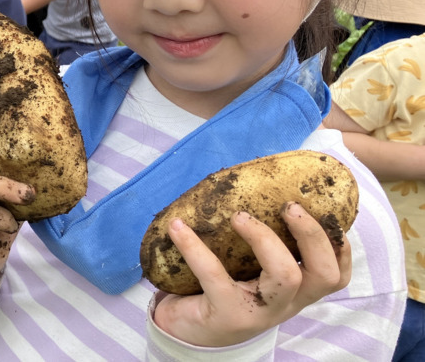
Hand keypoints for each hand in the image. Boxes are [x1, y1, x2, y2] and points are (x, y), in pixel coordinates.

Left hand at [153, 202, 351, 346]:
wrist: (189, 333)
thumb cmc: (221, 291)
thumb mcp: (248, 272)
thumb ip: (258, 244)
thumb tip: (247, 183)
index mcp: (296, 291)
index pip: (335, 275)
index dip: (338, 246)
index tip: (324, 211)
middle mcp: (286, 304)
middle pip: (323, 274)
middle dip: (312, 236)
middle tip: (289, 206)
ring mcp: (260, 312)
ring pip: (286, 277)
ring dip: (265, 239)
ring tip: (239, 216)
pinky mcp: (226, 314)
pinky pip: (215, 276)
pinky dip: (194, 247)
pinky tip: (177, 227)